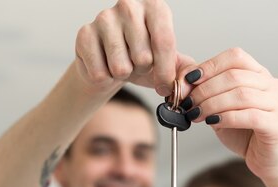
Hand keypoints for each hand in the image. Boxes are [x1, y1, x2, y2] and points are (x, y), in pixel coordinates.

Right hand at [74, 0, 193, 95]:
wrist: (110, 63)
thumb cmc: (142, 60)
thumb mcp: (168, 63)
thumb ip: (185, 70)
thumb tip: (192, 80)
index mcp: (155, 7)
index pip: (164, 41)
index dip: (166, 72)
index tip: (165, 88)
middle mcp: (129, 5)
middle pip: (143, 57)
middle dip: (143, 70)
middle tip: (138, 64)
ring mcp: (104, 17)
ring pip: (120, 67)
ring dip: (124, 74)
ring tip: (122, 64)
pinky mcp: (84, 34)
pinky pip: (100, 72)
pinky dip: (105, 78)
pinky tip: (105, 65)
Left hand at [181, 48, 277, 179]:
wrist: (265, 159)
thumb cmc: (243, 133)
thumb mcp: (220, 107)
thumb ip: (205, 92)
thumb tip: (182, 80)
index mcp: (259, 74)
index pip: (235, 57)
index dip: (209, 66)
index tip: (188, 80)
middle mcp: (271, 85)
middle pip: (234, 76)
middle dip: (205, 89)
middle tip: (188, 102)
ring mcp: (276, 103)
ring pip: (241, 95)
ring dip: (212, 104)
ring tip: (196, 114)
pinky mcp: (275, 124)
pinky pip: (249, 116)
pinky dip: (227, 118)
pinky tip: (213, 122)